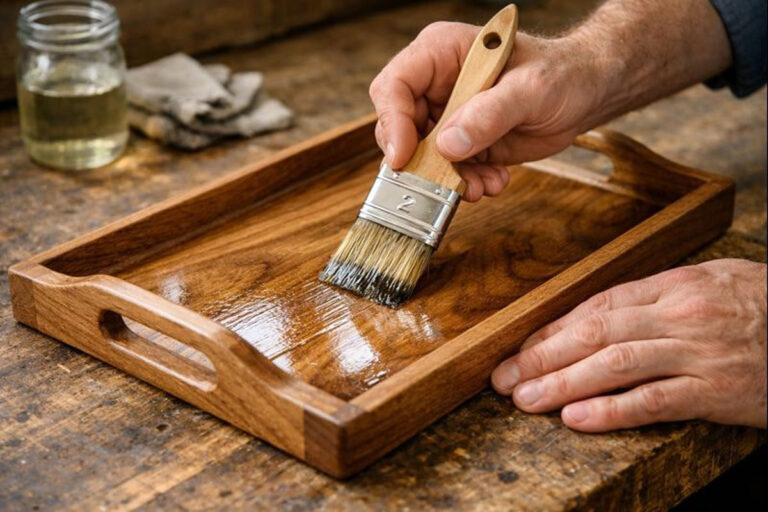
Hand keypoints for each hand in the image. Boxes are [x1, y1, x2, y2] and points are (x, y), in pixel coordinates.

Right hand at [369, 22, 607, 200]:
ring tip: (480, 185)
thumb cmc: (560, 73)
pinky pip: (446, 172)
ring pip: (421, 157)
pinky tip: (493, 181)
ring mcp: (447, 117)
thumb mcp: (531, 88)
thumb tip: (448, 145)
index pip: (394, 86)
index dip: (392, 122)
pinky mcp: (461, 144)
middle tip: (442, 181)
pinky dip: (466, 184)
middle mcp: (436, 85)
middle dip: (419, 161)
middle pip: (399, 127)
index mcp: (441, 53)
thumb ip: (490, 114)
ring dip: (445, 180)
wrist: (584, 94)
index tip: (404, 156)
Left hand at [491, 259, 766, 430]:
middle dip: (542, 356)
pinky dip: (611, 410)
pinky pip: (654, 402)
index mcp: (673, 286)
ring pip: (614, 366)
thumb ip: (654, 295)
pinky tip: (576, 418)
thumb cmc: (761, 304)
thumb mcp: (709, 281)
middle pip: (595, 334)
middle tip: (504, 376)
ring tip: (525, 399)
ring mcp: (697, 353)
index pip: (597, 306)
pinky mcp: (716, 391)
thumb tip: (596, 313)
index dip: (552, 329)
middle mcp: (679, 315)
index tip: (521, 346)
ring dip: (562, 383)